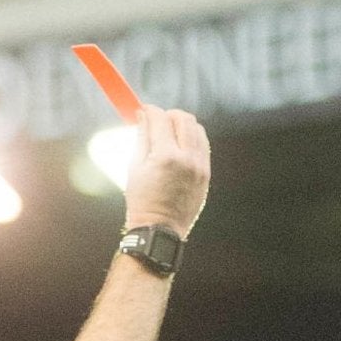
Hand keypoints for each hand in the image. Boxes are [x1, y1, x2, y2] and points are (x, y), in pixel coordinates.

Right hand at [122, 105, 210, 237]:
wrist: (160, 230)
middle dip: (168, 114)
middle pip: (183, 118)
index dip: (150, 110)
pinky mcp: (206, 174)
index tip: (143, 111)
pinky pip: (203, 145)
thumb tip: (143, 115)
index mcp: (166, 156)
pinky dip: (192, 139)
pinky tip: (180, 146)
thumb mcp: (135, 167)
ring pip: (196, 129)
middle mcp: (187, 158)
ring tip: (169, 133)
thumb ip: (141, 137)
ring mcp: (200, 166)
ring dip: (182, 125)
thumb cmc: (142, 202)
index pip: (160, 118)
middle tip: (157, 121)